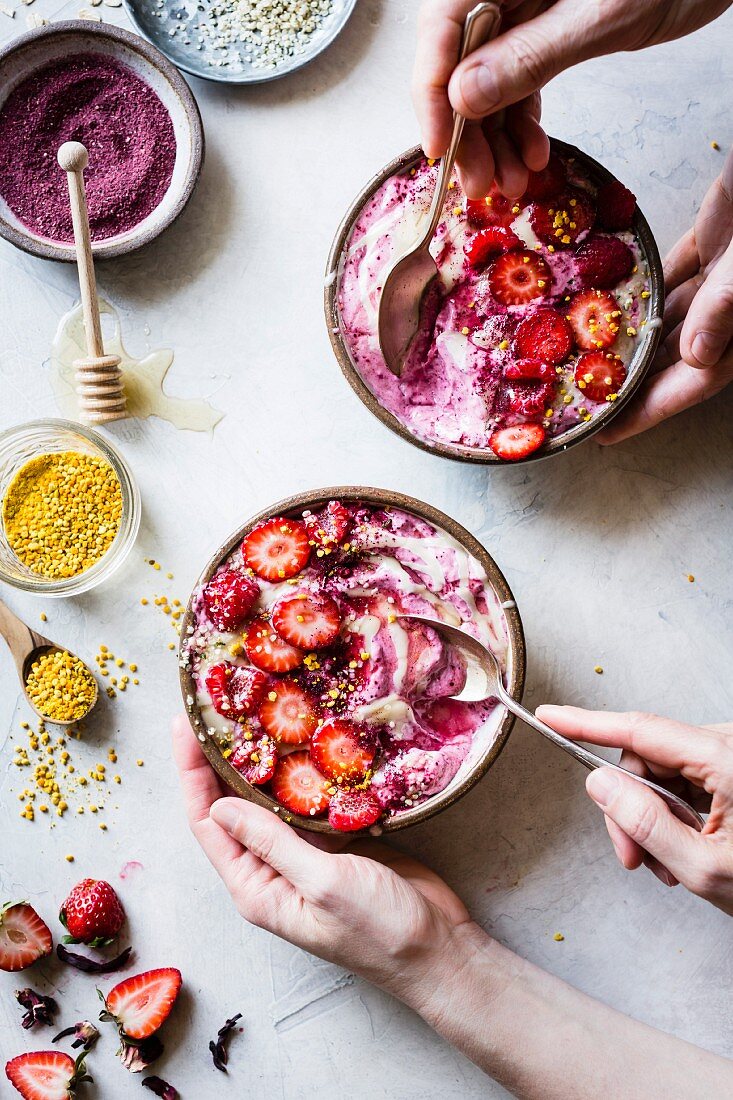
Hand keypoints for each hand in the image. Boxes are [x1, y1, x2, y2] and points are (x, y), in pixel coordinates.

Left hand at [171, 714, 471, 1005]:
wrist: (437, 948)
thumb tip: (220, 806)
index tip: (187, 726)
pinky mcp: (337, 841)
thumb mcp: (321, 883)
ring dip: (261, 760)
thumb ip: (272, 843)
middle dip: (219, 759)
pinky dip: (302, 770)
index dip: (192, 774)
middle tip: (215, 707)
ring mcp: (305, 854)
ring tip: (250, 713)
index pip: (208, 823)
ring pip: (270, 799)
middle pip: (232, 806)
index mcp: (256, 887)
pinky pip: (308, 799)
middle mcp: (272, 870)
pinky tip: (302, 740)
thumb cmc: (378, 929)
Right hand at [413, 1, 730, 197]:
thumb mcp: (597, 17)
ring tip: (511, 184)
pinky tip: (531, 157)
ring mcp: (521, 8)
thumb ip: (528, 56)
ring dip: (495, 141)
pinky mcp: (543, 30)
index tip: (439, 148)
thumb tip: (462, 98)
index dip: (431, 93)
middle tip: (478, 184)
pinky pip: (517, 83)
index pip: (441, 30)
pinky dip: (521, 125)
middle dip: (467, 132)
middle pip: (458, 65)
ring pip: (486, 83)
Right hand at [536, 705, 732, 914]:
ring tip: (665, 864)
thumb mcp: (702, 866)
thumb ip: (643, 823)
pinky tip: (681, 850)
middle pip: (645, 759)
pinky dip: (671, 815)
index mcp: (726, 760)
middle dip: (628, 808)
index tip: (551, 716)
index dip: (588, 723)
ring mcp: (731, 758)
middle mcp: (729, 748)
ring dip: (650, 818)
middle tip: (631, 857)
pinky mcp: (731, 771)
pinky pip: (681, 781)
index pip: (640, 730)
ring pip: (660, 774)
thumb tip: (600, 783)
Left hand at [600, 146, 732, 442]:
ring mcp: (724, 273)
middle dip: (630, 383)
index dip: (649, 410)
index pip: (693, 382)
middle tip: (582, 402)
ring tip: (583, 357)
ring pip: (668, 317)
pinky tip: (605, 298)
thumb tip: (698, 354)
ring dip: (630, 337)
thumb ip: (726, 303)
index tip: (606, 433)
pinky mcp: (715, 240)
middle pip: (673, 358)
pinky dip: (641, 285)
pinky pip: (669, 271)